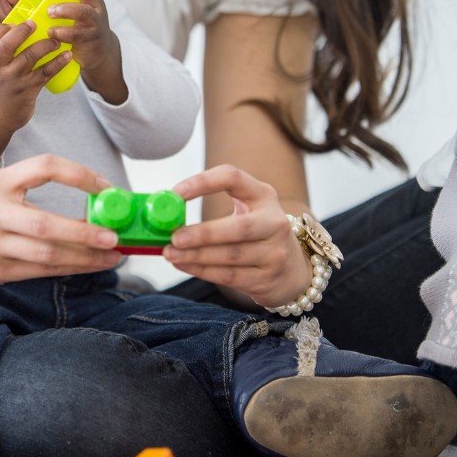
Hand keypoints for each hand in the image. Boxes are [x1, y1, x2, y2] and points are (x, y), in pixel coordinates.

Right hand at [0, 20, 70, 167]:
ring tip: (57, 40)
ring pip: (30, 56)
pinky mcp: (27, 90)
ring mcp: (12, 79)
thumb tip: (18, 32)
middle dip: (22, 31)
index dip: (0, 28)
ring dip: (46, 45)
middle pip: (8, 44)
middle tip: (35, 23)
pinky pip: (45, 73)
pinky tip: (67, 56)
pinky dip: (58, 62)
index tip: (13, 23)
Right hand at [0, 153, 124, 285]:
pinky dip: (68, 268)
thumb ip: (33, 188)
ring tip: (112, 256)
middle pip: (46, 224)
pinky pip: (39, 271)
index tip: (106, 186)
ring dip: (85, 258)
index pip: (44, 167)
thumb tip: (93, 204)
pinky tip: (87, 265)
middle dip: (85, 232)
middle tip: (114, 235)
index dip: (79, 174)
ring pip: (46, 254)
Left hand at [45, 0, 126, 103]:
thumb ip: (62, 1)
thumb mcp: (76, 10)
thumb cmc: (80, 26)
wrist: (99, 51)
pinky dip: (65, 33)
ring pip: (84, 12)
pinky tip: (52, 32)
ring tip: (50, 11)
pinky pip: (79, 34)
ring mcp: (96, 22)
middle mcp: (96, 6)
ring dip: (66, 10)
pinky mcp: (92, 39)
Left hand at [162, 165, 310, 307]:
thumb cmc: (255, 233)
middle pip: (237, 227)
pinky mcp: (268, 279)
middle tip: (173, 237)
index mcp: (263, 195)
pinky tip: (183, 265)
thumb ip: (214, 206)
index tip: (175, 193)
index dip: (202, 182)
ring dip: (195, 256)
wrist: (292, 271)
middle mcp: (274, 222)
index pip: (232, 178)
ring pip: (230, 255)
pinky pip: (229, 276)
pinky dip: (202, 270)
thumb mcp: (246, 211)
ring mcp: (275, 253)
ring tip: (169, 253)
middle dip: (202, 233)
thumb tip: (164, 213)